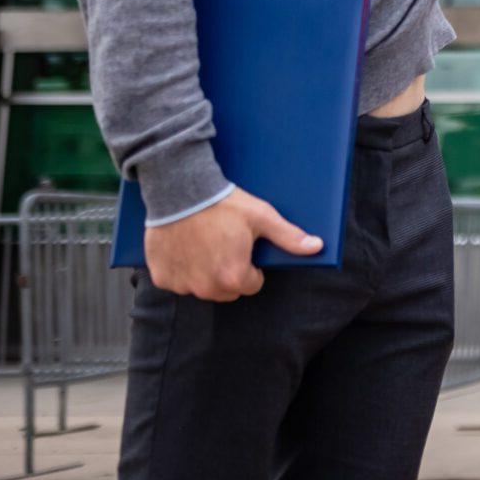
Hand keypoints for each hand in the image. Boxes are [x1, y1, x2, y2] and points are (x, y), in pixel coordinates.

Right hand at [142, 187, 319, 300]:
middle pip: (227, 290)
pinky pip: (177, 281)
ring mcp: (182, 284)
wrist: (179, 189)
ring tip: (205, 242)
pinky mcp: (162, 277)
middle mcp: (207, 288)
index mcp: (235, 277)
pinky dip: (182, 268)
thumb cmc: (224, 203)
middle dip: (229, 272)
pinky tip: (185, 246)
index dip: (252, 266)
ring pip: (201, 287)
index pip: (252, 284)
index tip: (244, 247)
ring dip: (205, 272)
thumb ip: (289, 237)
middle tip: (225, 243)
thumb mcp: (261, 217)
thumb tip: (316, 247)